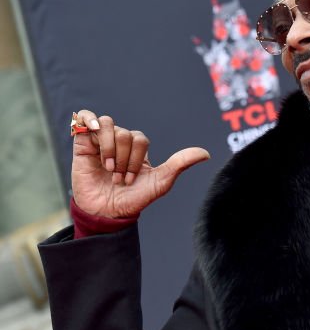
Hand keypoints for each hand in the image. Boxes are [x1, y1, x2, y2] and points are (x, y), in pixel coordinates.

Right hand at [71, 109, 209, 218]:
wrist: (105, 212)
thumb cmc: (133, 199)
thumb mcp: (161, 182)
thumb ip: (180, 164)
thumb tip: (206, 153)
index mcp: (138, 150)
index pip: (141, 139)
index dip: (136, 159)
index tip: (130, 180)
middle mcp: (121, 143)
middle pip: (125, 134)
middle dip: (123, 159)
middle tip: (118, 178)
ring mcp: (101, 142)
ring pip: (107, 125)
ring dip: (109, 148)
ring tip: (107, 168)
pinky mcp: (82, 144)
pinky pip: (84, 118)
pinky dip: (89, 120)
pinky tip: (92, 130)